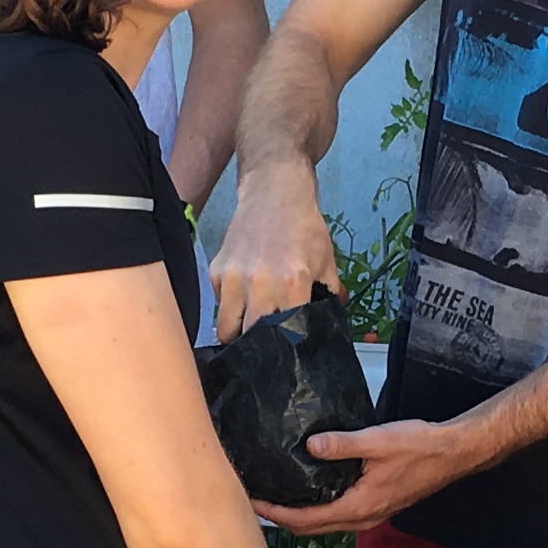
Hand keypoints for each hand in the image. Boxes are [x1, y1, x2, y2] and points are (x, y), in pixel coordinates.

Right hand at [209, 157, 340, 342]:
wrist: (275, 192)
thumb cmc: (304, 227)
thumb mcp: (326, 262)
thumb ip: (330, 296)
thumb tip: (331, 326)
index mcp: (291, 283)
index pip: (285, 333)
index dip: (286, 349)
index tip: (286, 355)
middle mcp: (259, 283)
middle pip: (251, 337)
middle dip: (258, 347)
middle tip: (266, 350)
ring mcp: (233, 277)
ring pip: (226, 327)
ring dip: (237, 334)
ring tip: (249, 333)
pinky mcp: (216, 270)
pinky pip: (219, 304)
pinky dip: (229, 308)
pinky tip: (243, 300)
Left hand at [251, 414, 489, 535]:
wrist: (453, 453)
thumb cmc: (420, 447)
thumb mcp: (377, 441)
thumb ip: (342, 444)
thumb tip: (310, 446)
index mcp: (358, 507)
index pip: (306, 520)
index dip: (276, 514)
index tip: (253, 503)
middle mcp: (362, 518)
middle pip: (311, 529)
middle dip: (282, 518)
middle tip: (256, 502)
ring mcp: (371, 514)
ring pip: (325, 524)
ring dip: (299, 516)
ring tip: (277, 496)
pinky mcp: (377, 506)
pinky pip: (339, 515)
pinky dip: (319, 509)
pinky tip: (310, 489)